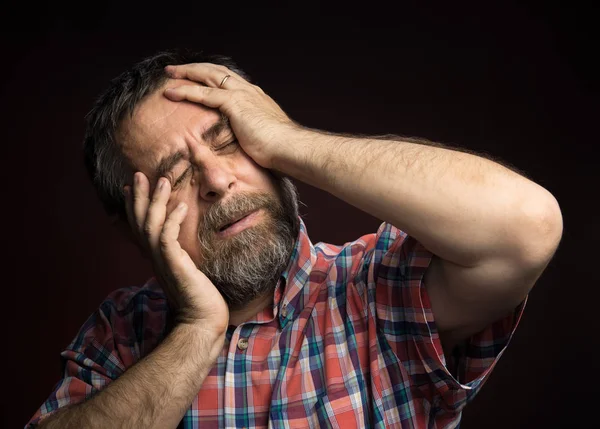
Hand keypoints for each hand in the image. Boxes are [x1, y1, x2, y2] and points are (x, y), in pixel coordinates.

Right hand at [123, 172, 228, 333]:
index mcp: (157, 258)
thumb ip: (181, 258)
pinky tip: (181, 206)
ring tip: (163, 180)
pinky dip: (173, 220)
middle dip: (140, 197)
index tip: (133, 187)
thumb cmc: (199, 298)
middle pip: (140, 222)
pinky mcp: (176, 266)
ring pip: (152, 225)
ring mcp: (164, 262)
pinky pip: (168, 238)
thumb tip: (183, 248)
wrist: (202, 322)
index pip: (139, 228)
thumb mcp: (187, 272)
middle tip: (139, 174)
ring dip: (156, 201)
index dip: (134, 207)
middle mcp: (155, 258)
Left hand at [163, 63, 299, 168]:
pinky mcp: (234, 103)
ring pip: (207, 75)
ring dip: (186, 73)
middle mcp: (247, 90)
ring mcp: (241, 95)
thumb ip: (251, 133)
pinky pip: (203, 93)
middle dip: (195, 69)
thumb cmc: (280, 149)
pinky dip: (186, 91)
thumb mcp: (263, 136)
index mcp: (255, 97)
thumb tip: (245, 144)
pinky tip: (171, 92)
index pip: (229, 80)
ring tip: (169, 74)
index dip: (211, 76)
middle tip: (177, 70)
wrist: (289, 147)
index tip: (199, 78)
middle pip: (216, 71)